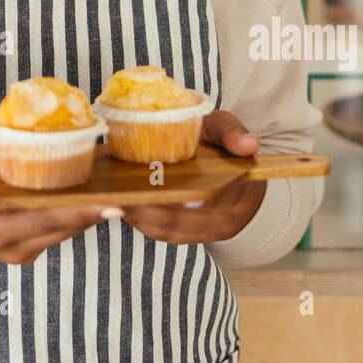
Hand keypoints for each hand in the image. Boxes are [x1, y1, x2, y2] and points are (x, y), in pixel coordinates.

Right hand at [0, 184, 112, 270]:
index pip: (48, 222)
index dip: (82, 213)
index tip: (114, 202)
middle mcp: (13, 245)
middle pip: (68, 224)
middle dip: (99, 208)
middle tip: (135, 186)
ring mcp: (18, 246)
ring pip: (64, 225)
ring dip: (90, 207)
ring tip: (123, 182)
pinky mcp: (19, 239)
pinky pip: (54, 225)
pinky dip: (73, 209)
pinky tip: (89, 187)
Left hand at [106, 110, 266, 244]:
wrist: (239, 170)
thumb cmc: (225, 144)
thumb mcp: (227, 129)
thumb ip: (233, 134)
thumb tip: (250, 143)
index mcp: (233, 194)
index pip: (197, 201)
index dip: (166, 200)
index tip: (138, 191)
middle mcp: (222, 220)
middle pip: (176, 223)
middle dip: (143, 213)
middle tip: (114, 198)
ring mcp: (207, 231)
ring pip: (168, 232)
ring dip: (139, 221)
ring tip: (112, 204)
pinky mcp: (193, 233)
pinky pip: (166, 234)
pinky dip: (144, 224)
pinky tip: (125, 209)